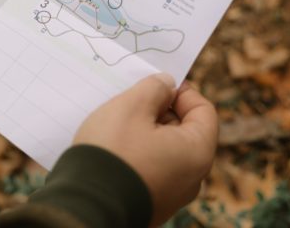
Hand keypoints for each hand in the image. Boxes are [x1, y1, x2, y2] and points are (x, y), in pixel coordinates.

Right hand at [74, 74, 217, 226]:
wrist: (86, 205)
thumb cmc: (113, 152)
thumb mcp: (132, 107)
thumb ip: (154, 88)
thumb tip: (166, 85)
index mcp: (197, 152)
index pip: (204, 111)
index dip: (181, 91)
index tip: (157, 84)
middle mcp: (191, 178)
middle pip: (183, 131)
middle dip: (159, 111)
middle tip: (131, 102)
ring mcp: (170, 195)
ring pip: (164, 151)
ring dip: (145, 133)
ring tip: (117, 125)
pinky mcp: (150, 204)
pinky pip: (150, 170)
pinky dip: (136, 155)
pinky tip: (113, 149)